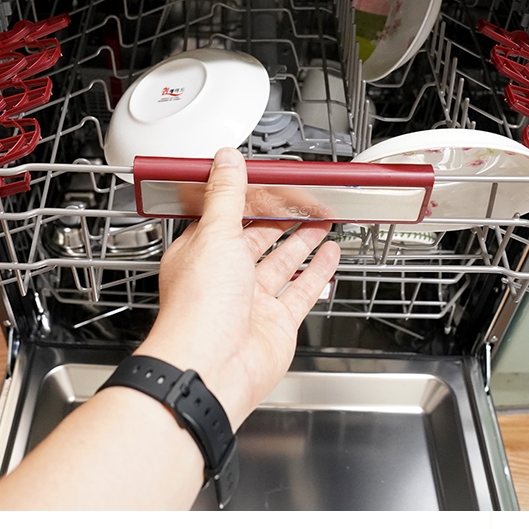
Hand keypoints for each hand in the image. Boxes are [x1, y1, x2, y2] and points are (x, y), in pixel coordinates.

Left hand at [136, 147, 340, 427]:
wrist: (212, 368)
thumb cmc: (200, 309)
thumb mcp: (215, 235)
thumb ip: (226, 195)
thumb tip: (225, 159)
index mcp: (202, 254)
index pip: (227, 217)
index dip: (248, 199)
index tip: (270, 183)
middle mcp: (226, 278)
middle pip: (259, 239)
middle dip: (281, 219)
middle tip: (304, 199)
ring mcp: (253, 302)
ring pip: (283, 263)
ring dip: (303, 241)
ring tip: (322, 220)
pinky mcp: (277, 323)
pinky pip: (301, 291)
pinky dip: (317, 272)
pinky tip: (329, 255)